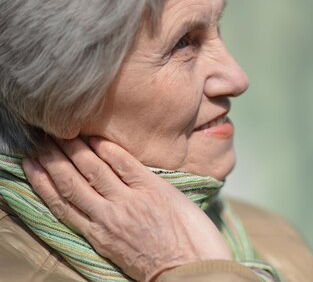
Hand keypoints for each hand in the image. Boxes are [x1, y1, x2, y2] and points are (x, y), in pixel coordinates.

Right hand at [22, 137, 230, 281]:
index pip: (62, 204)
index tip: (32, 164)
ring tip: (63, 133)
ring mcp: (129, 201)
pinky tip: (97, 138)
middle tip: (42, 140)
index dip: (43, 182)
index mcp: (98, 236)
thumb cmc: (162, 263)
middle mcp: (107, 217)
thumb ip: (108, 229)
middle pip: (71, 183)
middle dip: (53, 159)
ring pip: (92, 170)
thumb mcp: (122, 251)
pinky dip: (108, 149)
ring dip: (75, 149)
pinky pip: (124, 164)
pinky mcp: (152, 189)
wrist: (191, 269)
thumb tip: (101, 206)